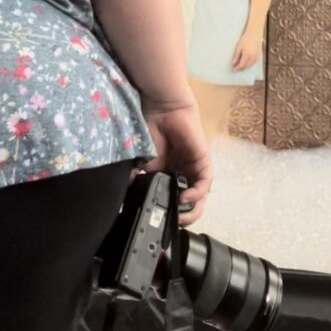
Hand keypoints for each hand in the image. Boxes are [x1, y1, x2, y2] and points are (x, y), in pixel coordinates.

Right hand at [141, 98, 211, 225]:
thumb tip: (125, 199)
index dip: (169, 213)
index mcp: (168, 175)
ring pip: (200, 197)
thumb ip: (138, 179)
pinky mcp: (203, 161)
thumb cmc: (150, 129)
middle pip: (189, 203)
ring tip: (181, 215)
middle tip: (173, 222)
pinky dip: (197, 193)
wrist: (161, 108)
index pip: (173, 200)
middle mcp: (183, 174)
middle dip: (183, 217)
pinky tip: (186, 197)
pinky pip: (205, 182)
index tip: (160, 220)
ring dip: (192, 209)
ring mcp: (194, 168)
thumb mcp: (142, 161)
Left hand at [232, 29, 261, 70]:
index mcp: (247, 55)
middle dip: (241, 68)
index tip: (234, 69)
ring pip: (250, 65)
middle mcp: (252, 57)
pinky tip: (246, 63)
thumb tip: (233, 63)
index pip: (242, 65)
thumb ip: (236, 56)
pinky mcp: (258, 55)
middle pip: (246, 66)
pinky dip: (249, 64)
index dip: (238, 68)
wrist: (254, 34)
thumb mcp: (239, 47)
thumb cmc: (246, 39)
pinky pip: (253, 62)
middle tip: (236, 69)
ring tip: (240, 67)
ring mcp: (256, 56)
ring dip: (246, 67)